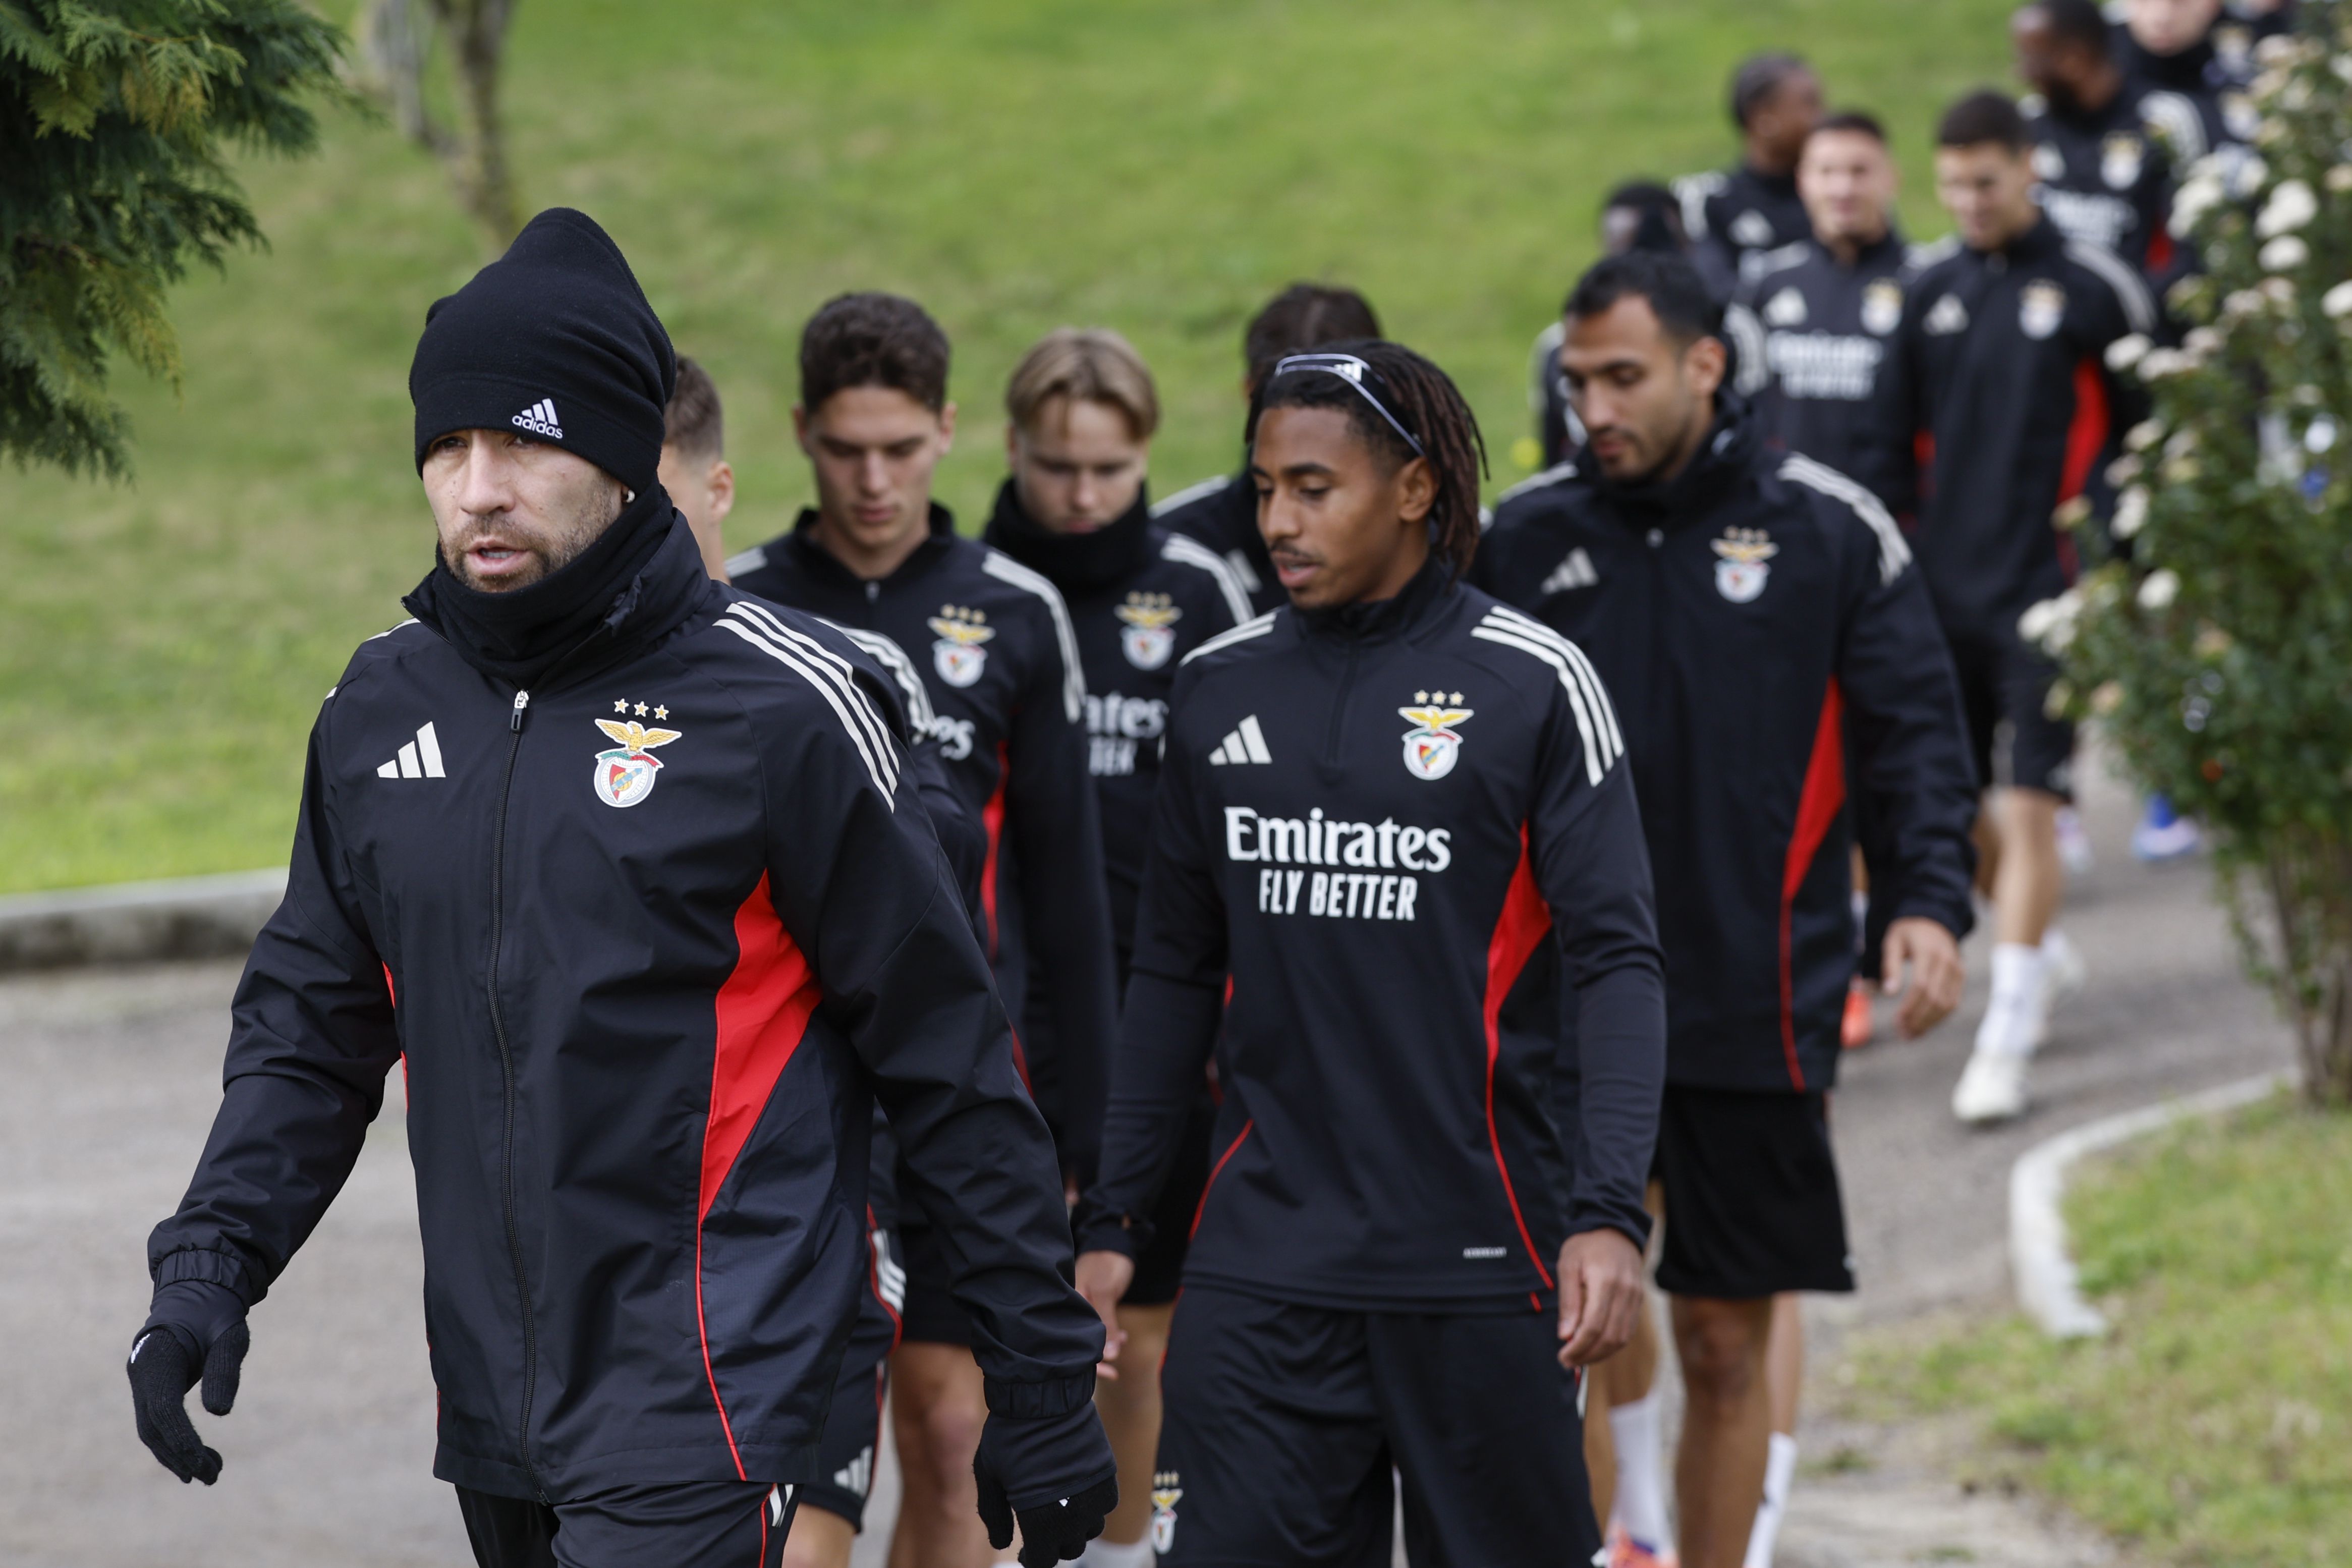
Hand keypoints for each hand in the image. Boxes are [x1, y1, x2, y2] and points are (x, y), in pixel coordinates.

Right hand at [127, 1280, 250, 1483]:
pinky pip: (157, 1422)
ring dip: (177, 1455)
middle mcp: (141, 1373)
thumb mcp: (230, 1334)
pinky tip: (196, 1459)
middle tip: (210, 1477)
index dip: (181, 1439)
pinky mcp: (150, 1388)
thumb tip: (219, 1412)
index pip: (163, 1410)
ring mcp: (141, 1382)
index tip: (202, 1463)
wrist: (199, 1292)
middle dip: (179, 1455)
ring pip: (151, 1429)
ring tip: (209, 1474)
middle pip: (152, 1426)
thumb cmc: (218, 1313)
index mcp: (156, 1358)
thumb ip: (225, 1368)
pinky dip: (174, 1442)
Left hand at [973, 1401, 1118, 1566]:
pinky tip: (1078, 1493)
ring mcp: (1092, 1494)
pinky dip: (1094, 1506)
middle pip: (1069, 1548)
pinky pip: (1106, 1505)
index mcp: (1038, 1518)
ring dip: (1076, 1527)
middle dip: (1054, 1545)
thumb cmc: (1009, 1435)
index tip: (1027, 1551)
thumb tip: (1002, 1544)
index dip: (1033, 1558)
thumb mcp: (988, 1475)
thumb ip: (993, 1514)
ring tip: (1061, 1510)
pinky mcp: (1107, 1475)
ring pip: (1090, 1529)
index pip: (1042, 1559)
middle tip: (1042, 1530)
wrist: (1044, 1396)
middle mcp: (1070, 1513)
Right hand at [1073, 1250, 1132, 1378]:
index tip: (1107, 1372)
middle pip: (1078, 1343)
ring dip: (1107, 1346)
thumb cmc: (1106, 1263)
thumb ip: (1107, 1324)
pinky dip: (1110, 1335)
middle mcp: (1072, 1309)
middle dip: (1098, 1360)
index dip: (1088, 1361)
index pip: (1071, 1341)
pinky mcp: (1093, 1306)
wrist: (1116, 1242)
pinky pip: (1098, 1327)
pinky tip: (1122, 1337)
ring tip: (1122, 1344)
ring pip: (1090, 1337)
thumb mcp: (1106, 1292)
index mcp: (1068, 1304)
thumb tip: (1110, 1355)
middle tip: (1115, 1373)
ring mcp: (1082, 1308)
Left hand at [1554, 1227, 1644, 1366]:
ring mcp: (1635, 1298)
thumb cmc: (1585, 1246)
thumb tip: (1565, 1335)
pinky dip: (1611, 1344)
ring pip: (1621, 1338)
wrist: (1615, 1230)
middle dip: (1588, 1355)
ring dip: (1600, 1354)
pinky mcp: (1638, 1301)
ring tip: (1579, 1357)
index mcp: (1605, 1282)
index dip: (1578, 1347)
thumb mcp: (1568, 1266)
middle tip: (1568, 1362)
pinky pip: (1627, 1331)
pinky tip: (1595, 1346)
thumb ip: (1568, 1301)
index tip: (1562, 1356)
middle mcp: (1625, 1293)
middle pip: (1609, 1337)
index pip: (1593, 1326)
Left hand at [1881, 916, 1963, 1039]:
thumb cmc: (1907, 933)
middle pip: (1935, 998)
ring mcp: (1957, 970)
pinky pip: (1953, 1002)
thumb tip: (1889, 993)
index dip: (1910, 1006)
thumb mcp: (1892, 942)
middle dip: (1919, 1019)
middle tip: (1902, 1033)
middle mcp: (1947, 962)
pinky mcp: (1960, 977)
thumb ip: (1889, 966)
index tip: (1897, 1021)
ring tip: (1910, 1034)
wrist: (1933, 920)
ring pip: (1947, 1004)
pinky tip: (1924, 1026)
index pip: (1922, 986)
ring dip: (1929, 1023)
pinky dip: (1939, 1017)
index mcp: (1928, 952)